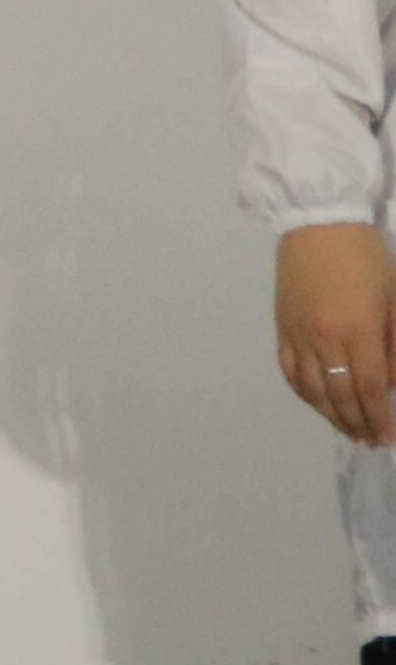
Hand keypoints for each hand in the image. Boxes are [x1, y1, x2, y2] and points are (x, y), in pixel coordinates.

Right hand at [283, 221, 394, 442]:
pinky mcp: (281, 328)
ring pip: (312, 390)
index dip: (379, 417)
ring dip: (331, 415)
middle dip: (358, 423)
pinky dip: (304, 394)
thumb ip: (395, 346)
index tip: (387, 437)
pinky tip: (318, 403)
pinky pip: (290, 372)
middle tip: (370, 440)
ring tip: (347, 429)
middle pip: (340, 395)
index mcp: (358, 330)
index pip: (370, 388)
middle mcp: (324, 339)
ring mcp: (298, 335)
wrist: (319, 224)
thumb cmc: (367, 258)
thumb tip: (390, 383)